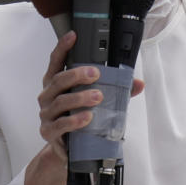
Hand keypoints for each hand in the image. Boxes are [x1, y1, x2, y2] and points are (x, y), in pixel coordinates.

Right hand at [24, 31, 144, 184]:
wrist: (68, 149)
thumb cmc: (80, 117)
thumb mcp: (96, 102)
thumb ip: (116, 91)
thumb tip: (138, 84)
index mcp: (56, 84)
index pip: (56, 61)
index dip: (63, 47)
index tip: (74, 35)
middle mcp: (48, 96)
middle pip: (58, 80)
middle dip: (77, 75)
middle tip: (96, 74)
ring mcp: (46, 114)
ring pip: (60, 102)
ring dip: (79, 98)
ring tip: (97, 97)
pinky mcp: (49, 132)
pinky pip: (60, 125)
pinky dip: (74, 120)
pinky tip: (87, 118)